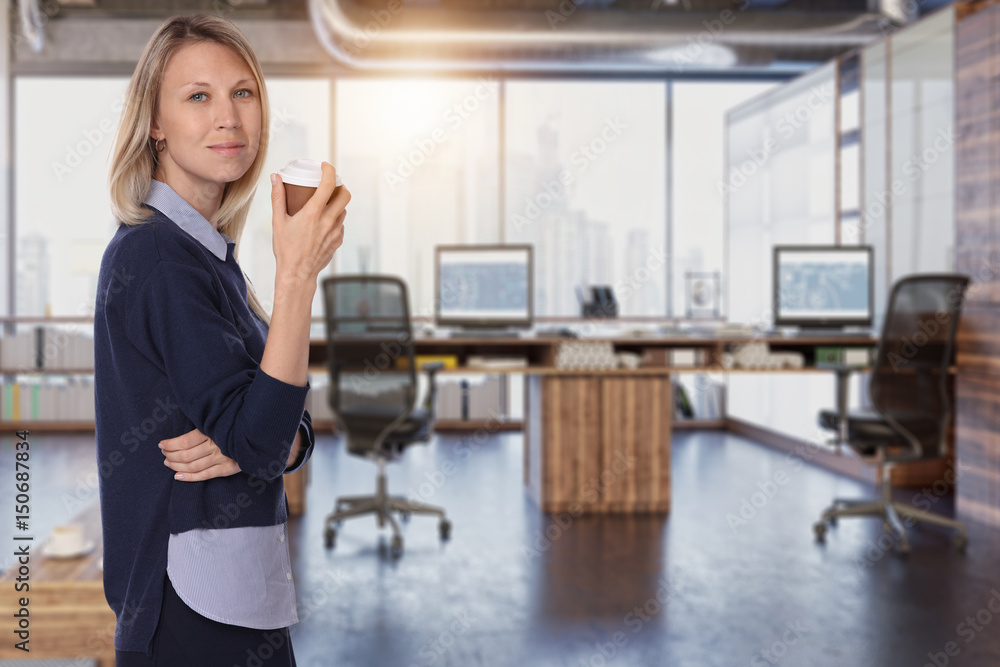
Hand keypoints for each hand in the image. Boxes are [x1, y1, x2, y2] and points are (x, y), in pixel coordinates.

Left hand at [160, 427, 241, 481]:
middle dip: (171, 455)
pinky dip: (190, 477)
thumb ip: (204, 423)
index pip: (185, 441)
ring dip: (177, 466)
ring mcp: (222, 458)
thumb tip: (183, 428)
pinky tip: (178, 476)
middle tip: (164, 454)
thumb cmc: (235, 424)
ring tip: (168, 463)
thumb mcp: (219, 419)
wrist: (257, 434)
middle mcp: (216, 445)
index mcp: (212, 431)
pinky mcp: (228, 468)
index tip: (162, 444)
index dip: (171, 444)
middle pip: (186, 455)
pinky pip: (205, 475)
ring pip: (193, 466)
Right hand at [270, 162, 348, 283]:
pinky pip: (341, 224)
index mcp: (313, 213)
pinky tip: (323, 222)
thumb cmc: (286, 249)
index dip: (330, 171)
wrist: (297, 274)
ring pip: (343, 210)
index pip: (329, 184)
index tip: (325, 166)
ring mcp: (335, 232)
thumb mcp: (278, 222)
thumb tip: (275, 178)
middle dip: (340, 185)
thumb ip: (277, 198)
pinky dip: (334, 219)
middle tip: (330, 184)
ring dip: (336, 203)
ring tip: (324, 203)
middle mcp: (328, 221)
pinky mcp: (338, 241)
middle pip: (345, 195)